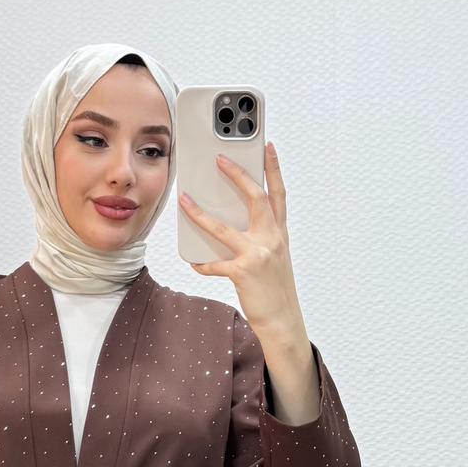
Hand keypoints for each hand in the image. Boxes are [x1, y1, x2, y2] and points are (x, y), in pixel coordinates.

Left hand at [179, 140, 304, 340]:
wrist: (282, 319)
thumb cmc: (275, 287)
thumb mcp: (274, 256)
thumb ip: (259, 236)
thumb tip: (229, 220)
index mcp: (279, 233)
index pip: (278, 193)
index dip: (274, 169)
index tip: (268, 147)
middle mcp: (272, 239)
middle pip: (255, 199)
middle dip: (238, 176)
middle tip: (220, 158)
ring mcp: (258, 255)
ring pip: (223, 228)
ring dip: (200, 214)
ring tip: (185, 201)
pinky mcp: (243, 272)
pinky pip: (214, 264)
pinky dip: (202, 263)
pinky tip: (194, 261)